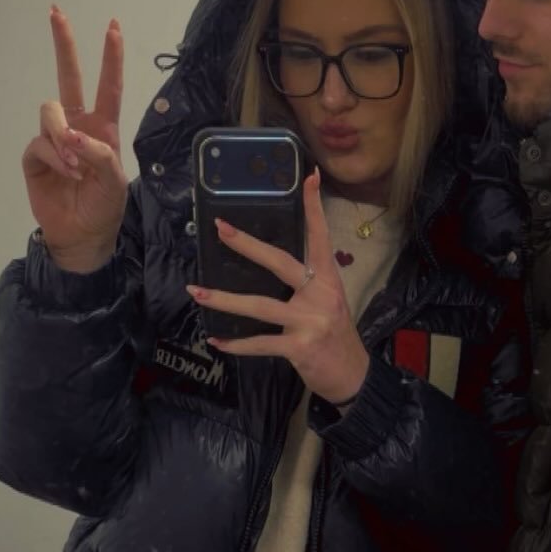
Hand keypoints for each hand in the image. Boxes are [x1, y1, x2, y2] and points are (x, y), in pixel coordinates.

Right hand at [22, 6, 126, 272]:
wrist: (83, 233)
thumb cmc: (104, 205)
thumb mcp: (115, 180)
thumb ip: (99, 154)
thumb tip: (72, 136)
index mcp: (104, 127)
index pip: (108, 86)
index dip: (110, 58)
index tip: (113, 27)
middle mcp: (78, 126)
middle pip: (69, 78)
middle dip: (64, 45)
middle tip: (56, 12)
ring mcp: (55, 139)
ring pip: (52, 113)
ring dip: (64, 137)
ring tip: (75, 166)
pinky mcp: (35, 154)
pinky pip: (40, 143)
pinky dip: (55, 158)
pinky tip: (66, 175)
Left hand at [186, 168, 370, 403]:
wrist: (353, 374)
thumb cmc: (335, 335)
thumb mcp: (329, 302)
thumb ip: (305, 285)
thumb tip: (269, 266)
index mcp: (327, 279)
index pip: (320, 237)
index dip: (314, 207)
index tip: (309, 177)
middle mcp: (320, 295)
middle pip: (280, 262)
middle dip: (248, 245)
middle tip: (220, 228)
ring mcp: (310, 321)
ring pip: (260, 306)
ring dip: (225, 300)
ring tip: (197, 291)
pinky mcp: (299, 347)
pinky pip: (261, 343)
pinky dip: (237, 344)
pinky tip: (217, 341)